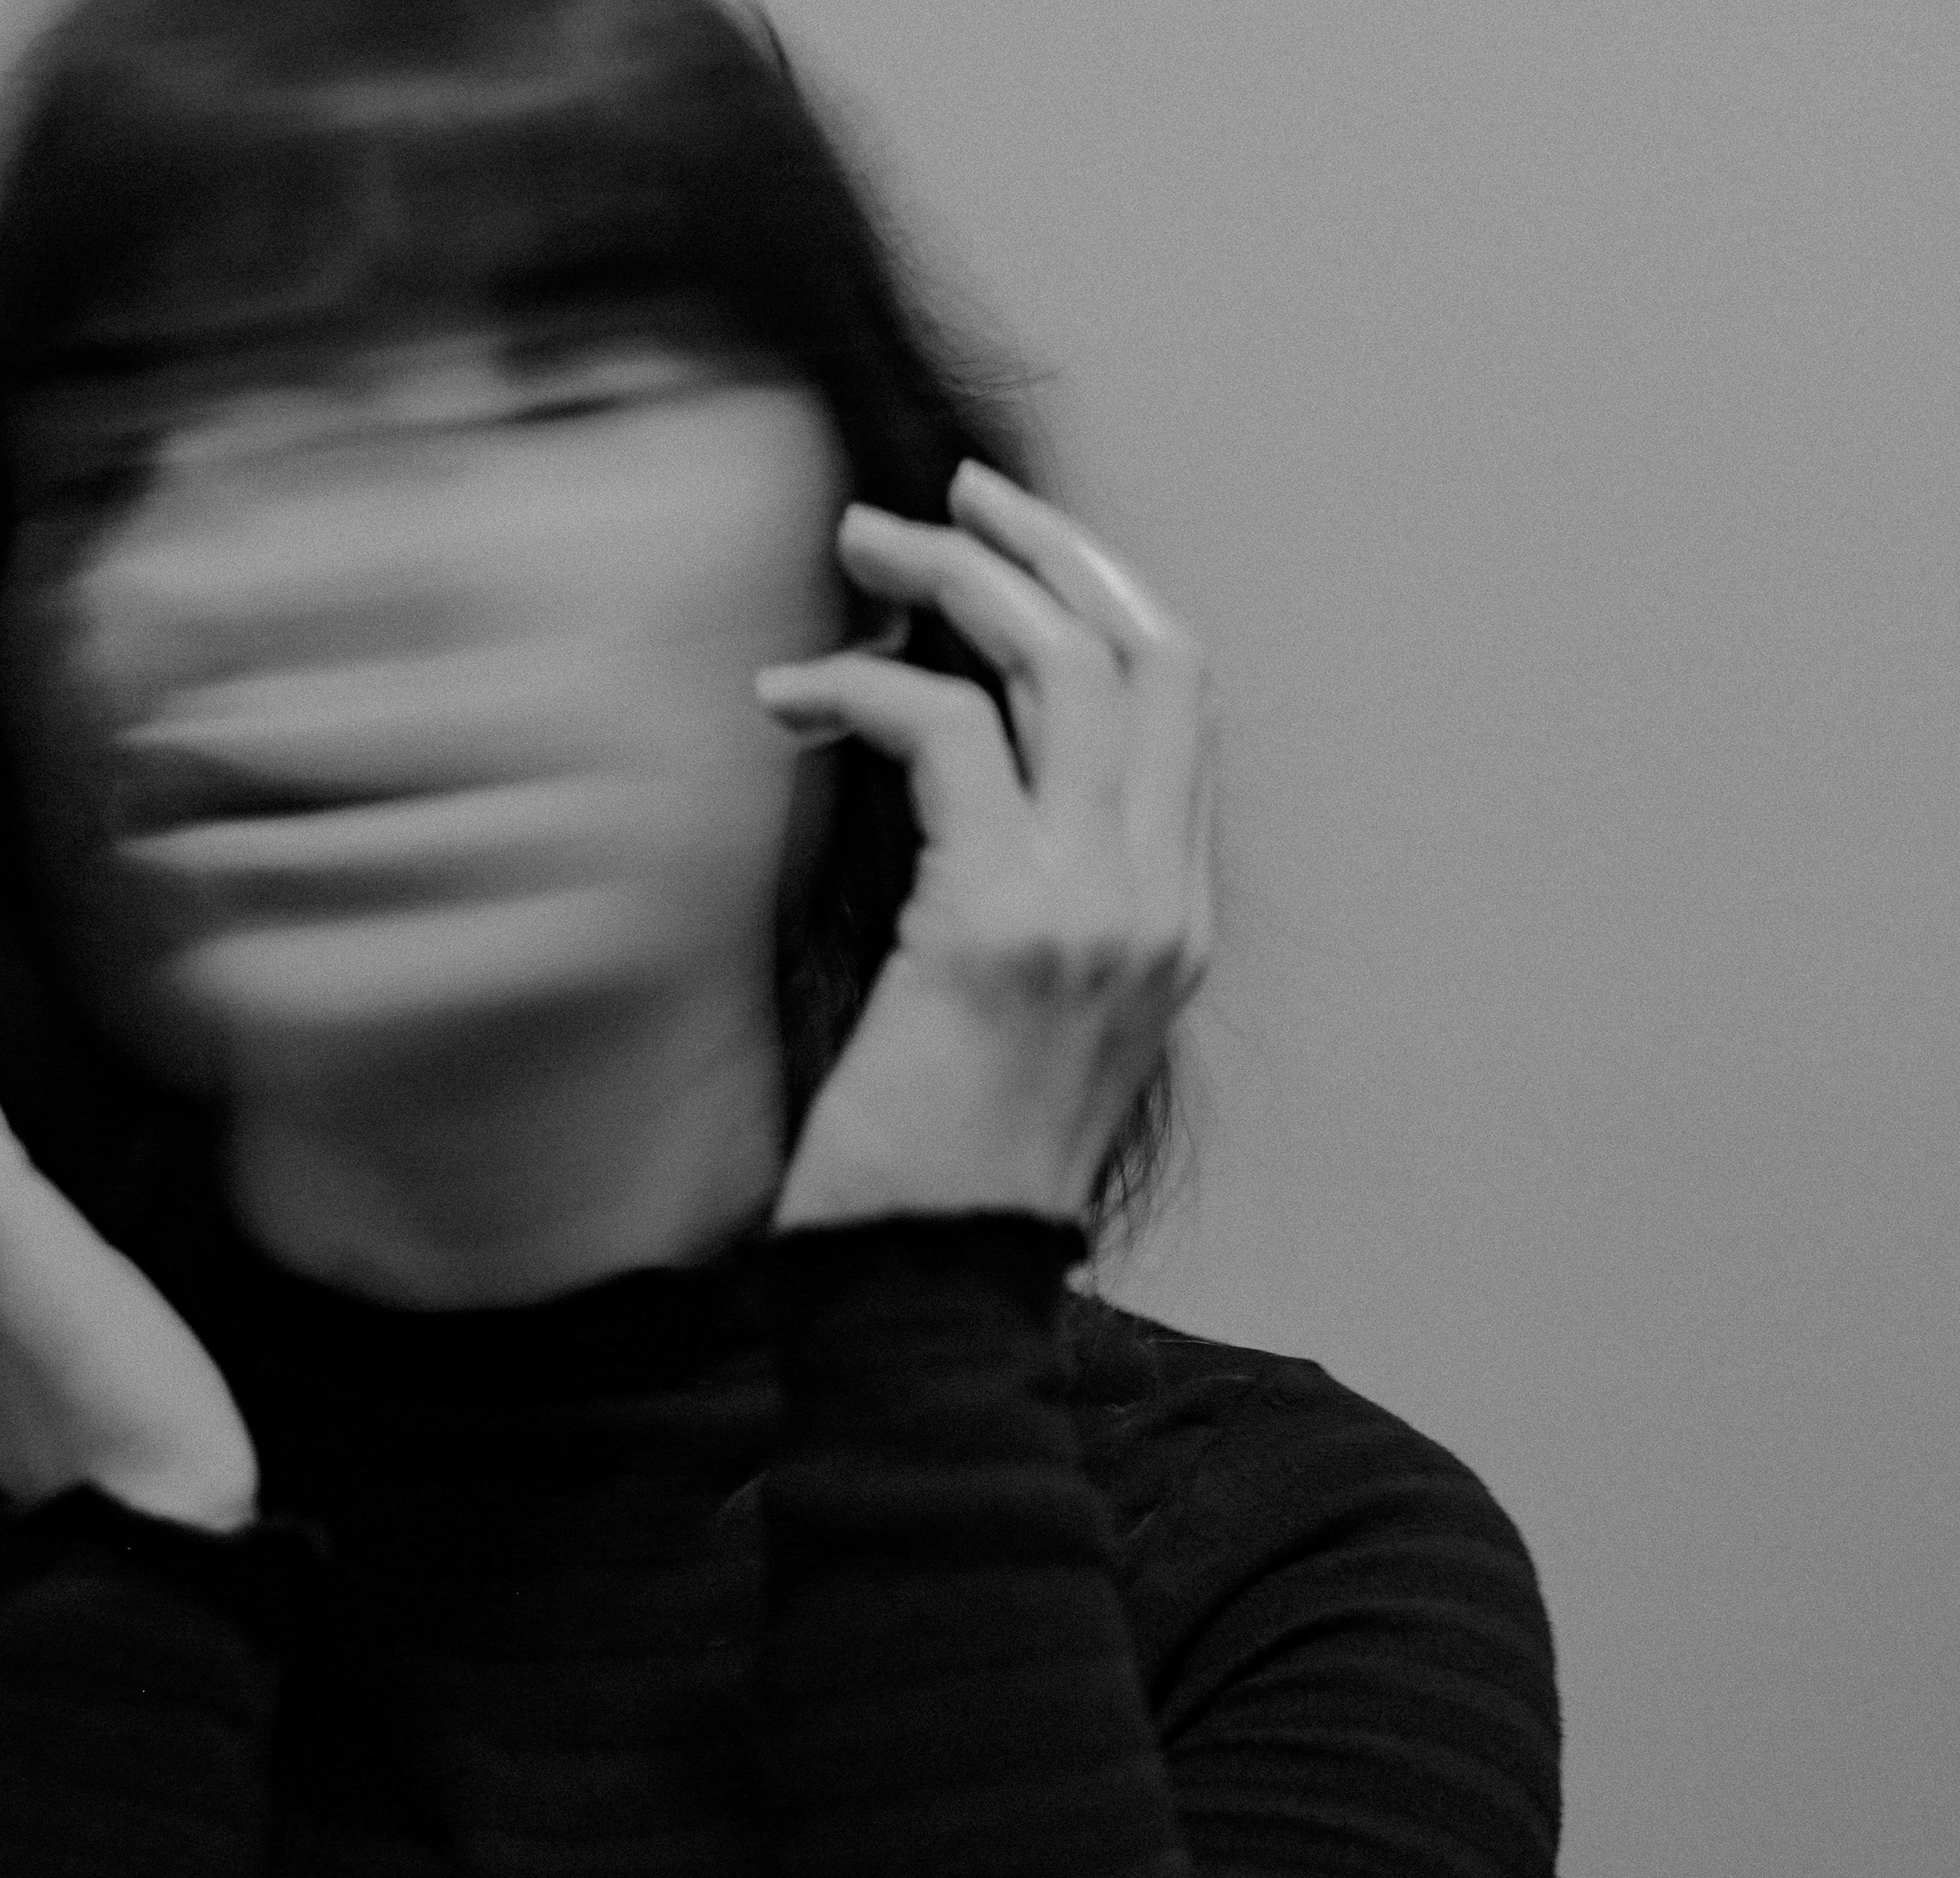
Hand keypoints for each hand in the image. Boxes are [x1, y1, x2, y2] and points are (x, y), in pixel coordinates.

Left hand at [755, 461, 1214, 1229]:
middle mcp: (1159, 901)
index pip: (1178, 702)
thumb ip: (1022, 891)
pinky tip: (788, 701)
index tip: (1009, 542)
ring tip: (856, 552)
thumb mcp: (1013, 1013)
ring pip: (1061, 663)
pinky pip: (940, 731)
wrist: (932, 1290)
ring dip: (953, 580)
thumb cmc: (943, 1165)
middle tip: (935, 498)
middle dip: (1041, 548)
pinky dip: (860, 687)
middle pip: (1146, 648)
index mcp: (1173, 919)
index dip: (1098, 595)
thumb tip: (952, 766)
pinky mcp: (996, 923)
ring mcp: (1095, 909)